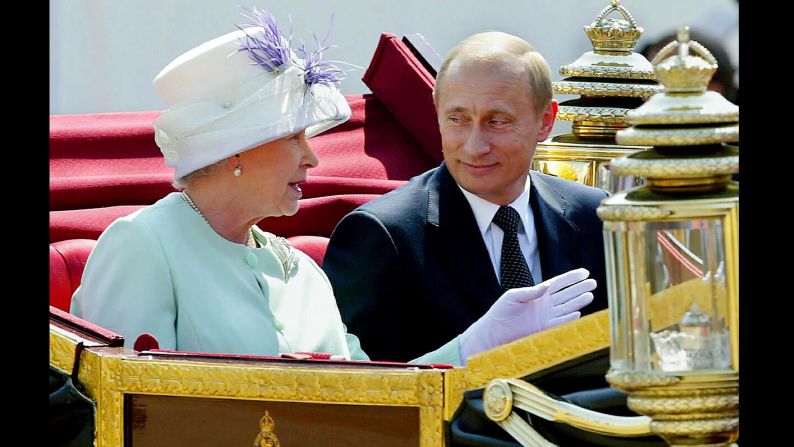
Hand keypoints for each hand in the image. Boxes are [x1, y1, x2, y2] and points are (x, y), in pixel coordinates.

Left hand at [459, 268, 595, 363]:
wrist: (494, 332)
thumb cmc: (501, 311)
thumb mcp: (514, 296)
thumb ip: (531, 291)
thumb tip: (548, 285)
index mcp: (537, 293)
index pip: (558, 283)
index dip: (572, 277)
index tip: (584, 272)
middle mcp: (543, 304)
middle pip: (566, 294)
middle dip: (580, 288)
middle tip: (594, 282)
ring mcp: (545, 317)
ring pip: (566, 307)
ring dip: (578, 302)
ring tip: (591, 295)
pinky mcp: (544, 329)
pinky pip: (560, 323)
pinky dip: (570, 319)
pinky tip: (579, 313)